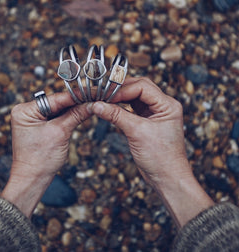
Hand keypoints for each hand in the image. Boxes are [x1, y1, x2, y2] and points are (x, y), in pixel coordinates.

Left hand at [2, 92, 90, 216]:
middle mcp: (27, 112)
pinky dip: (69, 116)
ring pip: (58, 110)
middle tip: (94, 97)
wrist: (32, 180)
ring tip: (91, 104)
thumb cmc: (40, 160)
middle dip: (75, 102)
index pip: (55, 99)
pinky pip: (56, 117)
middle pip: (57, 103)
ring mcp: (32, 119)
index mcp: (25, 110)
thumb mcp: (60, 133)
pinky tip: (81, 112)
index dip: (75, 96)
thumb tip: (91, 104)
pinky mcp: (39, 126)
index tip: (91, 91)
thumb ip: (75, 115)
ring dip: (74, 109)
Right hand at [89, 77, 213, 227]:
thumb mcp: (137, 132)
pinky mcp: (148, 122)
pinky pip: (132, 109)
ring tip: (104, 100)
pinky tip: (111, 109)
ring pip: (135, 97)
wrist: (167, 179)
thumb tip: (97, 105)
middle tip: (103, 94)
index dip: (123, 90)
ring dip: (120, 98)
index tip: (106, 95)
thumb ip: (116, 116)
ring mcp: (155, 114)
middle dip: (121, 90)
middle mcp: (163, 106)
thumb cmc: (161, 158)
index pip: (142, 87)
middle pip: (139, 88)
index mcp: (168, 105)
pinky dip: (121, 108)